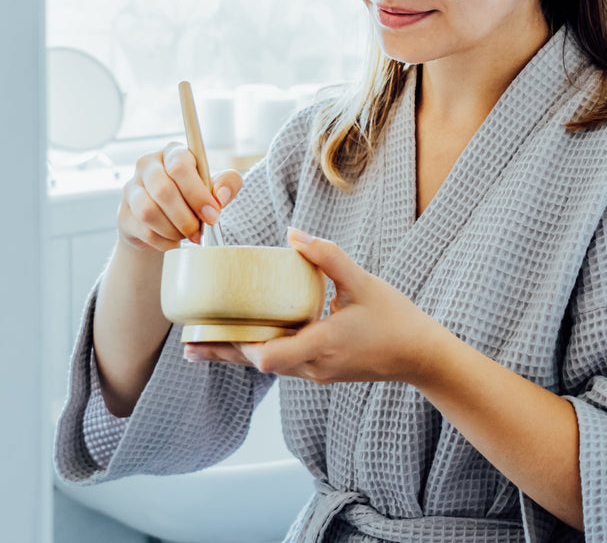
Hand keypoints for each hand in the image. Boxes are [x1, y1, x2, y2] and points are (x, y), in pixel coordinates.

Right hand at [117, 142, 243, 252]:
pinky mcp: (123, 214)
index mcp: (173, 151)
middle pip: (163, 190)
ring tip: (186, 234)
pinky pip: (144, 231)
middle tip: (199, 230)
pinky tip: (174, 240)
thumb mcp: (216, 186)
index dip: (198, 193)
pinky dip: (165, 241)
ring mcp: (131, 188)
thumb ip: (228, 183)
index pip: (179, 165)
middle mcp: (148, 165)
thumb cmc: (194, 196)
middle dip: (186, 217)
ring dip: (174, 230)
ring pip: (149, 212)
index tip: (213, 214)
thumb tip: (221, 197)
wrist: (167, 221)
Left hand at [183, 227, 452, 384]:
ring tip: (200, 345)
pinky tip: (243, 340)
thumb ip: (329, 257)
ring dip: (235, 354)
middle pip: (256, 364)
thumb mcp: (362, 282)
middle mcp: (312, 366)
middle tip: (187, 343)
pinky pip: (280, 362)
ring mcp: (315, 373)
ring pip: (266, 365)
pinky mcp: (320, 371)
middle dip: (221, 353)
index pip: (268, 357)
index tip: (212, 329)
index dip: (238, 346)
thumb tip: (293, 233)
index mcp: (322, 344)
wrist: (419, 355)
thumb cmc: (395, 318)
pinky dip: (257, 351)